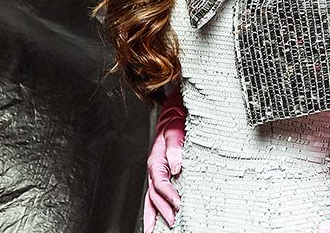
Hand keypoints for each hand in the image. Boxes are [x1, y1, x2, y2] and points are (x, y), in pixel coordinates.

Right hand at [143, 96, 185, 231]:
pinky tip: (156, 217)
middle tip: (172, 223)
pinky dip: (154, 207)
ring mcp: (157, 171)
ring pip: (151, 196)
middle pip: (154, 193)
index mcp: (157, 157)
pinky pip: (155, 193)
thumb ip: (175, 146)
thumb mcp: (177, 128)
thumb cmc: (177, 118)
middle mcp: (155, 166)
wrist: (176, 109)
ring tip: (154, 230)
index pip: (160, 180)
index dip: (168, 194)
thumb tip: (176, 165)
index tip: (178, 204)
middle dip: (161, 210)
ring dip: (153, 213)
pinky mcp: (163, 172)